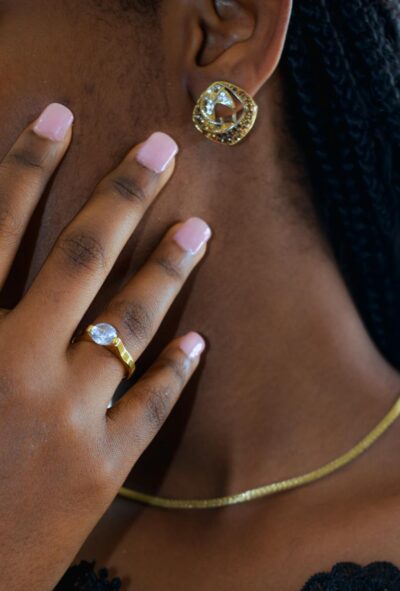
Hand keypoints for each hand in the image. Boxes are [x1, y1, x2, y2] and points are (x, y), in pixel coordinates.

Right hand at [0, 103, 210, 590]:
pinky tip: (198, 339)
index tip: (60, 117)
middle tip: (162, 150)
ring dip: (166, 271)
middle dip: (123, 194)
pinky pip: (150, 408)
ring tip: (198, 232)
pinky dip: (174, 371)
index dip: (27, 165)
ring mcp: (67, 417)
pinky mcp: (100, 471)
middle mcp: (18, 362)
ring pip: (128, 324)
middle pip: (80, 258)